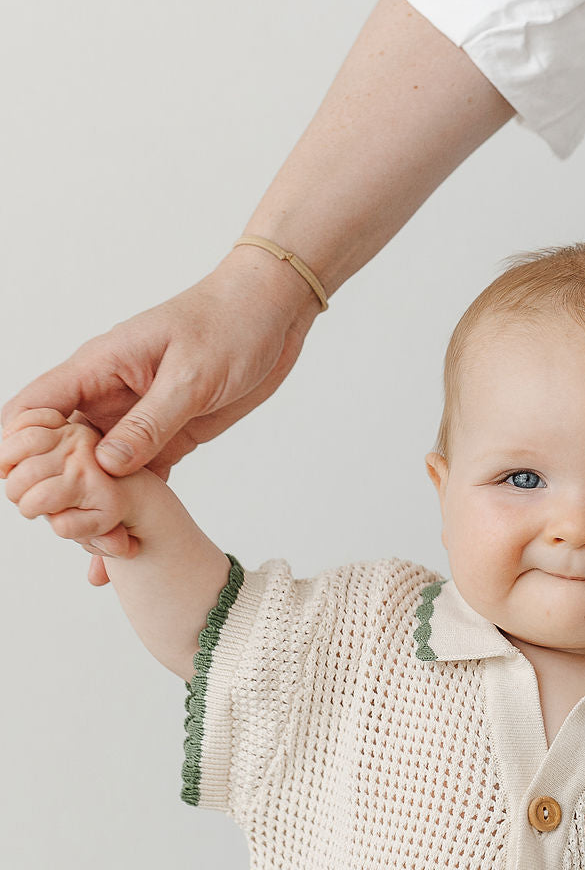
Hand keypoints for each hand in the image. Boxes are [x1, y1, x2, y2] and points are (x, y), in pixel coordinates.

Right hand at [2, 251, 317, 580]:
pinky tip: (124, 551)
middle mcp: (108, 395)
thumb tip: (106, 467)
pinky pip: (138, 481)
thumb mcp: (192, 375)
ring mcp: (135, 419)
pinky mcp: (166, 437)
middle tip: (74, 534)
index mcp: (99, 367)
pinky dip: (129, 513)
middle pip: (58, 451)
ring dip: (94, 511)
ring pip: (96, 473)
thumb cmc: (230, 323)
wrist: (273, 313)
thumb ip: (151, 421)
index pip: (35, 410)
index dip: (17, 449)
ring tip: (103, 556)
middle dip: (57, 493)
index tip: (24, 492)